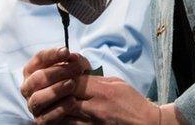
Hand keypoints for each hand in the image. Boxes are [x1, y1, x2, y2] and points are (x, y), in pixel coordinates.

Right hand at [21, 47, 91, 119]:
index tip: (66, 52)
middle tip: (75, 69)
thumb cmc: (73, 80)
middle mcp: (28, 88)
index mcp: (33, 71)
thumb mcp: (75, 67)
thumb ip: (75, 60)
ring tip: (72, 84)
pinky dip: (59, 109)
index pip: (39, 59)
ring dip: (55, 90)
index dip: (52, 54)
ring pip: (38, 98)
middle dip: (57, 72)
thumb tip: (73, 57)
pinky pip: (46, 117)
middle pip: (37, 78)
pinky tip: (73, 102)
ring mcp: (33, 105)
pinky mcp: (40, 121)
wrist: (79, 103)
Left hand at [54, 76, 178, 124]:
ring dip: (54, 109)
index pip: (73, 81)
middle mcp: (96, 106)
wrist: (148, 124)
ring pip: (63, 115)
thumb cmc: (133, 103)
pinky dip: (61, 122)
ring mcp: (93, 122)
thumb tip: (77, 74)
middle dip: (54, 92)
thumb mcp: (116, 83)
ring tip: (48, 104)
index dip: (61, 77)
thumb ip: (96, 80)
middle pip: (65, 96)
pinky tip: (57, 118)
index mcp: (102, 90)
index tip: (56, 77)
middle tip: (46, 90)